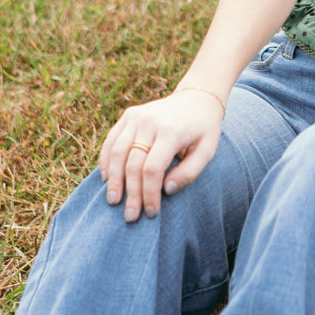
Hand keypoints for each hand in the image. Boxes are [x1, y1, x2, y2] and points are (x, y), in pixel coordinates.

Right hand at [98, 90, 223, 221]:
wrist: (197, 98)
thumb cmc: (203, 129)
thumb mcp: (208, 150)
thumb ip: (190, 172)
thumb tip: (167, 190)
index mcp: (172, 131)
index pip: (153, 169)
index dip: (149, 193)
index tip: (151, 212)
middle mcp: (151, 121)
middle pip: (133, 163)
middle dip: (131, 193)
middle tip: (130, 216)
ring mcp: (137, 116)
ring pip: (118, 152)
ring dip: (114, 179)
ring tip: (113, 200)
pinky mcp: (129, 114)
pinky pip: (112, 139)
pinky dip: (106, 160)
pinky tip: (107, 178)